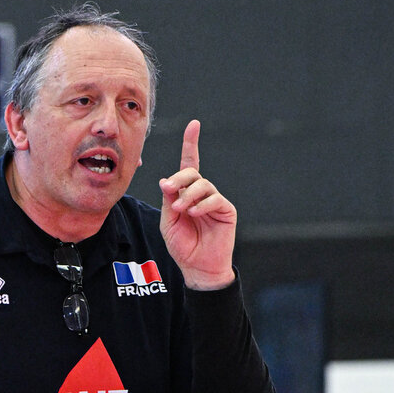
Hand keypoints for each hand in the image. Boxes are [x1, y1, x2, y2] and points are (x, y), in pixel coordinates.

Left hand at [158, 120, 236, 289]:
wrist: (198, 267)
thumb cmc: (183, 245)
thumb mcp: (168, 221)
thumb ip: (168, 200)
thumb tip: (167, 180)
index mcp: (187, 193)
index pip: (189, 164)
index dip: (191, 144)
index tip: (194, 125)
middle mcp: (202, 193)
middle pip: (192, 173)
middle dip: (179, 178)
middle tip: (169, 189)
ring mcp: (215, 201)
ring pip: (202, 185)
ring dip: (188, 195)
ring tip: (181, 210)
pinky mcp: (226, 210)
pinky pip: (215, 199)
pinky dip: (202, 204)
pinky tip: (193, 213)